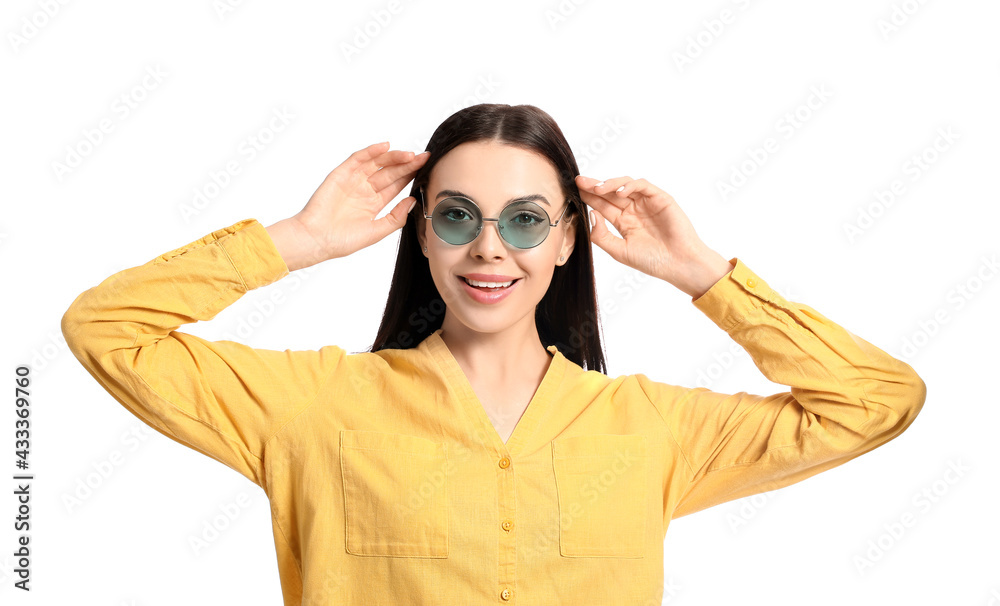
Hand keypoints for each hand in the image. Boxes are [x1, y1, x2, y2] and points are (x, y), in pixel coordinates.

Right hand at [293, 141, 429, 260]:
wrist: (317, 240)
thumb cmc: (342, 241)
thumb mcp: (377, 232)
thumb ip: (396, 217)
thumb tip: (412, 202)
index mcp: (373, 203)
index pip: (396, 185)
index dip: (411, 176)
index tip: (426, 168)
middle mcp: (364, 190)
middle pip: (390, 172)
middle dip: (407, 164)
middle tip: (423, 157)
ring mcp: (353, 181)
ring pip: (377, 163)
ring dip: (393, 157)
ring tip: (409, 154)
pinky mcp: (341, 174)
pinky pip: (358, 159)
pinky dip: (371, 151)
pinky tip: (385, 147)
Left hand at [575, 175, 731, 297]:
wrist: (678, 264)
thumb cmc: (651, 261)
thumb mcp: (618, 251)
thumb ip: (601, 235)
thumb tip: (591, 214)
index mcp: (623, 221)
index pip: (602, 205)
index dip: (589, 197)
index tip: (574, 190)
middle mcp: (633, 210)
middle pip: (611, 192)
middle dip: (595, 186)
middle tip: (580, 181)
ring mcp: (646, 203)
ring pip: (625, 185)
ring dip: (610, 184)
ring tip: (598, 188)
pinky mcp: (660, 198)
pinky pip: (643, 186)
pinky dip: (631, 185)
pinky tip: (620, 191)